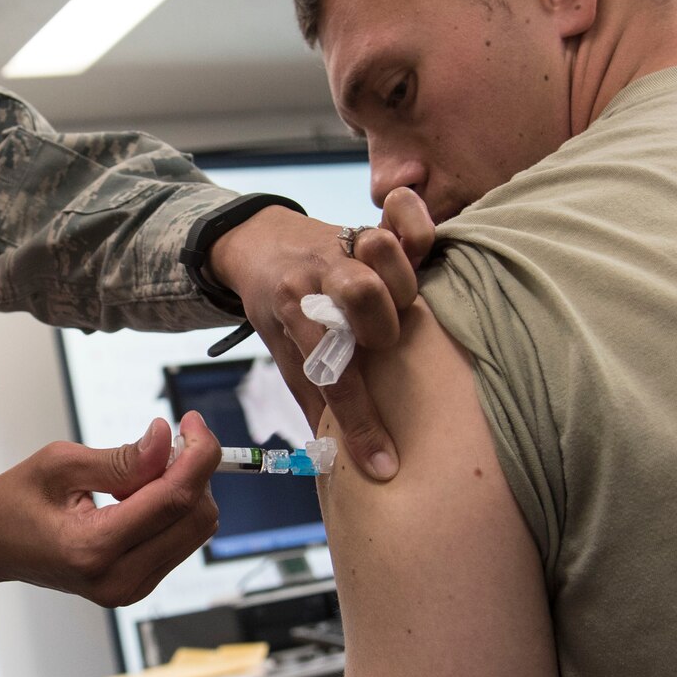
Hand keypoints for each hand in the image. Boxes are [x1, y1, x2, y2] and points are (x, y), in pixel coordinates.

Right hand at [0, 412, 220, 606]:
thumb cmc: (11, 505)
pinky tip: (141, 493)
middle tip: (166, 441)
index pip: (174, 499)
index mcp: (94, 548)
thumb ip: (121, 458)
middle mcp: (117, 578)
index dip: (197, 454)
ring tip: (143, 470)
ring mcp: (129, 589)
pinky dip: (172, 509)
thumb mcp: (58, 465)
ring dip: (184, 489)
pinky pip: (179, 541)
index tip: (193, 422)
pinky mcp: (135, 586)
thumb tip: (166, 440)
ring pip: (195, 530)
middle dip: (193, 471)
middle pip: (196, 518)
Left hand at [207, 188, 434, 480]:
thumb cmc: (275, 303)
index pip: (332, 375)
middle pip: (360, 294)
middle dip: (378, 328)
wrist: (257, 240)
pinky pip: (401, 211)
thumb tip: (337, 457)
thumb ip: (312, 395)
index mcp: (291, 308)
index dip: (361, 424)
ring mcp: (345, 243)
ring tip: (396, 304)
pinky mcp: (370, 223)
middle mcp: (319, 273)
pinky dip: (415, 222)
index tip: (384, 464)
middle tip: (379, 346)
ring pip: (380, 250)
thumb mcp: (280, 348)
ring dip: (395, 278)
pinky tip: (418, 249)